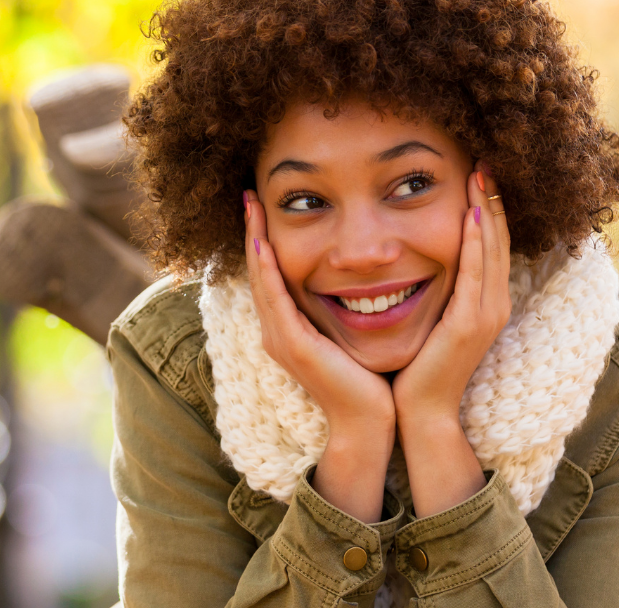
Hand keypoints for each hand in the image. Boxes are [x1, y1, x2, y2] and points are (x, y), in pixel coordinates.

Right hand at [243, 191, 395, 432]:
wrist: (368, 423)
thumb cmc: (367, 382)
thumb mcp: (349, 336)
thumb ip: (346, 309)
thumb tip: (363, 279)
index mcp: (289, 329)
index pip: (271, 275)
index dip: (264, 241)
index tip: (264, 206)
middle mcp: (277, 332)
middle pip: (258, 272)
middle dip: (252, 232)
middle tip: (250, 194)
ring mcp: (281, 340)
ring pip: (260, 280)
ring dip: (254, 241)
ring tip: (252, 206)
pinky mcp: (293, 347)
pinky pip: (275, 300)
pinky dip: (267, 271)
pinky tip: (264, 244)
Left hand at [391, 162, 511, 423]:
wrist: (422, 411)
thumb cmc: (421, 367)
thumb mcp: (435, 319)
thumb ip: (439, 290)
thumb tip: (422, 259)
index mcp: (488, 302)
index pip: (491, 244)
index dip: (490, 208)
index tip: (480, 174)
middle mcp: (495, 304)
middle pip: (497, 239)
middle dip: (493, 198)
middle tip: (485, 161)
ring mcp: (486, 314)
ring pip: (491, 249)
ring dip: (487, 209)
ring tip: (481, 174)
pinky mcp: (470, 323)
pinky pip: (475, 272)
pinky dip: (475, 241)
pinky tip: (470, 213)